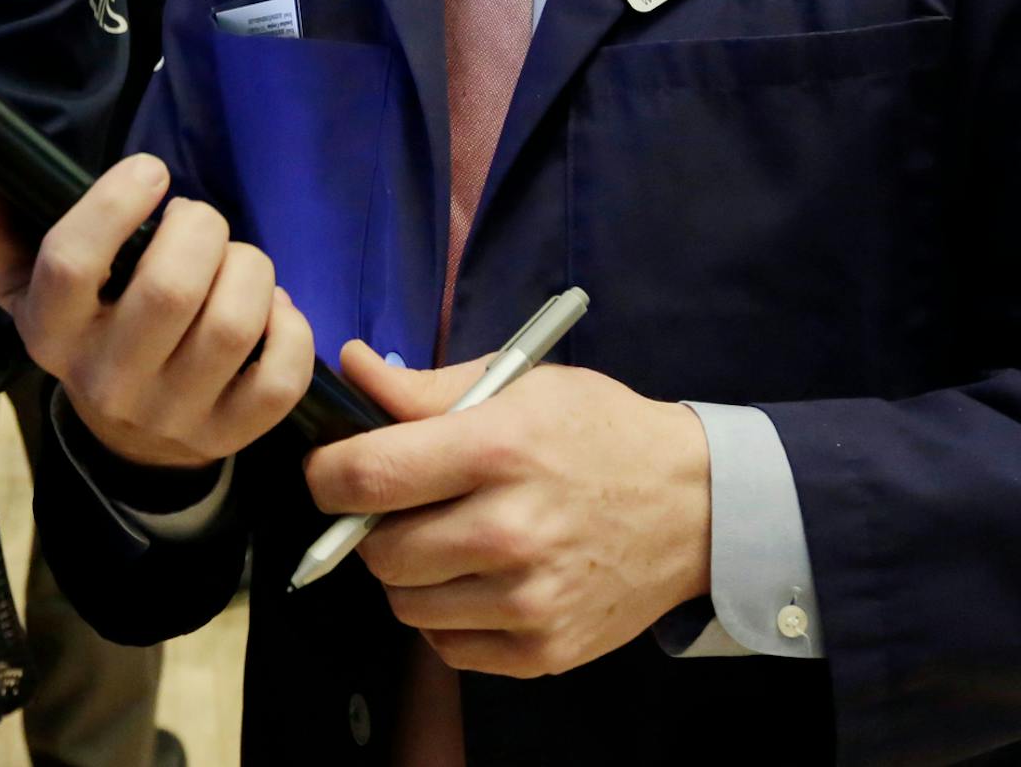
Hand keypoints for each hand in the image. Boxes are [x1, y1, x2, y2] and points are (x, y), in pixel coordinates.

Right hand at [0, 156, 312, 468]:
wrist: (127, 441)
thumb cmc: (85, 334)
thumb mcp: (29, 289)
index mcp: (51, 333)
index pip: (71, 262)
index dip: (116, 203)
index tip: (149, 171)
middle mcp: (108, 378)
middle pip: (169, 288)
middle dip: (201, 228)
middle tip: (196, 220)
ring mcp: (173, 413)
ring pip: (231, 324)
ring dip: (249, 268)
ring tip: (234, 261)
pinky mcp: (231, 432)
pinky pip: (281, 376)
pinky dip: (289, 325)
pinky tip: (270, 307)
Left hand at [305, 342, 711, 677]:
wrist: (694, 505)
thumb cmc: (598, 431)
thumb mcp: (519, 383)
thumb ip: (423, 388)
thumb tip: (348, 370)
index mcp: (497, 450)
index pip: (368, 476)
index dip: (326, 474)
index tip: (328, 469)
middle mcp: (511, 531)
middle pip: (379, 550)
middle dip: (369, 525)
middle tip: (398, 505)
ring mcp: (529, 600)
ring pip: (405, 604)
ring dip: (407, 573)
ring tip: (444, 537)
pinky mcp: (543, 650)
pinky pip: (446, 646)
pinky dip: (446, 616)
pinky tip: (477, 578)